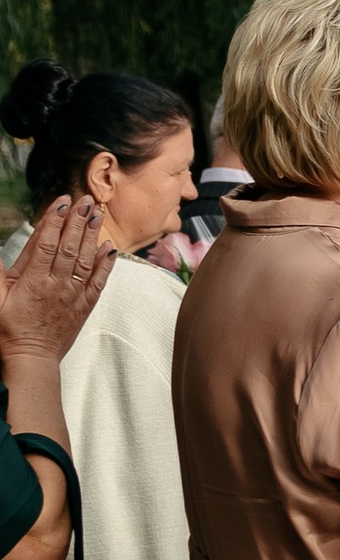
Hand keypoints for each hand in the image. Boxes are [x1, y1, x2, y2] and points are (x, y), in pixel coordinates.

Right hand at [0, 197, 114, 358]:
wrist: (31, 360)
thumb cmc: (8, 331)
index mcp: (33, 281)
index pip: (45, 244)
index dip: (55, 221)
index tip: (62, 202)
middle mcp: (56, 285)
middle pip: (69, 246)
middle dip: (78, 221)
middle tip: (86, 200)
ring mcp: (73, 295)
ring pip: (85, 259)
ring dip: (92, 235)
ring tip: (98, 215)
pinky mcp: (84, 306)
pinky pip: (98, 281)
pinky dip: (105, 263)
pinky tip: (109, 247)